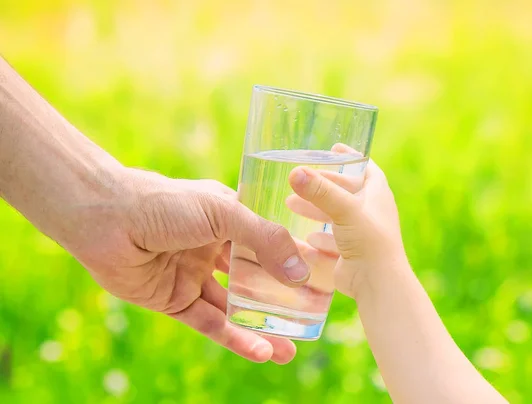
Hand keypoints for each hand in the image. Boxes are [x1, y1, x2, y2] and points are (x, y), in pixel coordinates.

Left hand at [63, 168, 309, 363]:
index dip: (291, 260)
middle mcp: (212, 248)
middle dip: (280, 301)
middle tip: (309, 321)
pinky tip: (260, 352)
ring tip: (290, 350)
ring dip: (261, 329)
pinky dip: (234, 338)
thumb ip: (264, 239)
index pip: (267, 242)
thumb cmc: (166, 203)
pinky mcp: (174, 300)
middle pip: (254, 280)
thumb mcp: (224, 213)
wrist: (106, 219)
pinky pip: (209, 323)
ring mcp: (194, 275)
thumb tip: (301, 272)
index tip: (320, 278)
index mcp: (227, 220)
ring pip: (235, 307)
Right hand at [287, 147, 404, 298]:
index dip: (351, 156)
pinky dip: (319, 237)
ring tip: (291, 204)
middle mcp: (371, 212)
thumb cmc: (369, 241)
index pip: (366, 167)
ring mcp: (362, 233)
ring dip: (316, 209)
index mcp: (377, 194)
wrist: (377, 283)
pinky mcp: (352, 253)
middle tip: (299, 180)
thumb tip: (295, 172)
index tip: (334, 148)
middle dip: (322, 185)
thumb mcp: (344, 210)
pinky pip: (332, 241)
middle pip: (345, 191)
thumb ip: (320, 191)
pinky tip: (305, 236)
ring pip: (336, 215)